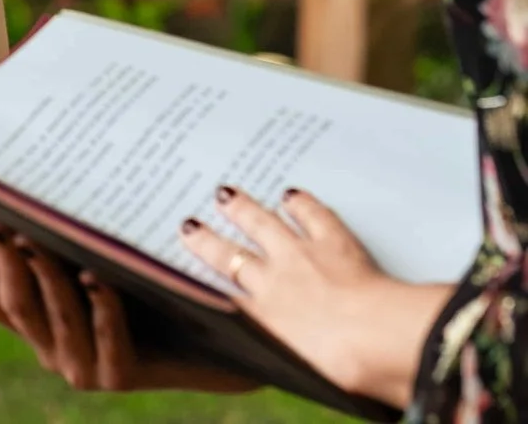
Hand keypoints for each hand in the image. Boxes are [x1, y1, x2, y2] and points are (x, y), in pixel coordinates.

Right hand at [0, 221, 252, 392]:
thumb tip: (28, 176)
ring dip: (43, 276)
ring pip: (52, 319)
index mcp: (36, 318)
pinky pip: (104, 340)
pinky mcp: (122, 377)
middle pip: (14, 302)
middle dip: (5, 258)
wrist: (222, 339)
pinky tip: (97, 276)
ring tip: (36, 239)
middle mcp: (52, 346)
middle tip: (3, 219)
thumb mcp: (101, 252)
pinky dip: (99, 307)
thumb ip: (65, 235)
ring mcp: (85, 366)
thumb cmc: (155, 282)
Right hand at [180, 187, 445, 408]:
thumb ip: (287, 350)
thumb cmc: (349, 366)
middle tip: (190, 225)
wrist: (381, 341)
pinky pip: (312, 216)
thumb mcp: (305, 370)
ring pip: (263, 224)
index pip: (221, 295)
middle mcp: (273, 282)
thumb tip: (279, 348)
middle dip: (208, 239)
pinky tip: (292, 195)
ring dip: (243, 208)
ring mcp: (301, 256)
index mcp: (262, 319)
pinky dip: (300, 204)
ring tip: (227, 194)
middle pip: (231, 255)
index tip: (182, 271)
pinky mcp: (333, 242)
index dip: (200, 281)